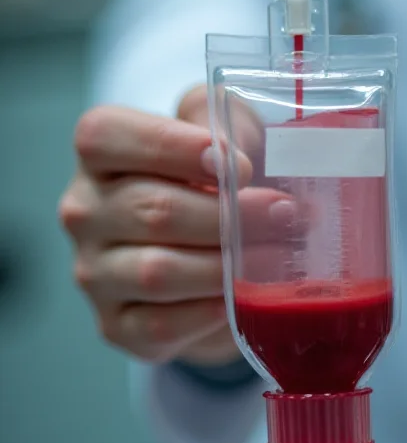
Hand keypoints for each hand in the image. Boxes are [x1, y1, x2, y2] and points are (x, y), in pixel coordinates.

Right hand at [59, 85, 271, 366]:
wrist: (206, 250)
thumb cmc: (211, 178)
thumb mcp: (218, 129)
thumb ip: (221, 117)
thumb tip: (238, 151)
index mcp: (98, 153)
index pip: (107, 137)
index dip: (173, 147)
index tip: (237, 163)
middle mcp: (84, 212)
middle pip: (151, 210)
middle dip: (229, 214)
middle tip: (284, 214)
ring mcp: (94, 272)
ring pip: (156, 271)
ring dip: (227, 265)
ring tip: (278, 255)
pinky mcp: (116, 324)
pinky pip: (161, 325)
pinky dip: (209, 311)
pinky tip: (242, 296)